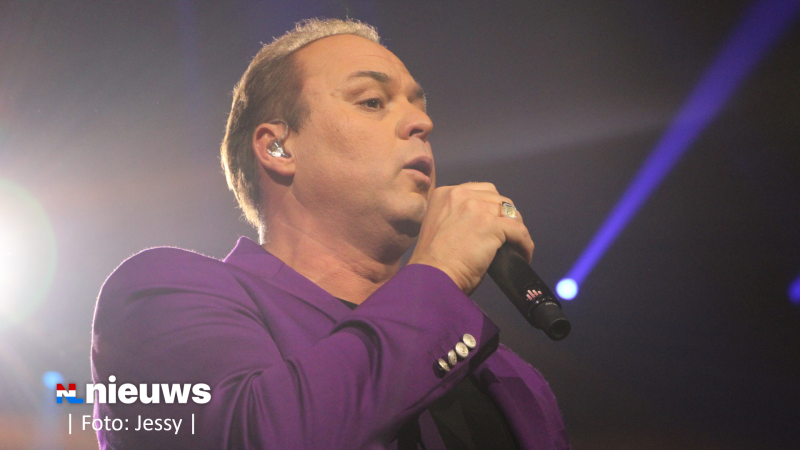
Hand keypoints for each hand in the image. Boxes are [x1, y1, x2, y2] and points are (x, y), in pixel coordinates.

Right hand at [408, 182, 533, 294]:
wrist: (432, 277)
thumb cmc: (432, 262)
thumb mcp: (439, 226)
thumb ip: (457, 217)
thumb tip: (479, 225)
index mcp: (445, 194)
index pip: (480, 191)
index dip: (491, 207)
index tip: (494, 222)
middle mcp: (460, 195)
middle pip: (497, 198)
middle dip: (505, 216)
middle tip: (508, 235)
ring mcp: (477, 208)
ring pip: (511, 213)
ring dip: (517, 229)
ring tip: (517, 246)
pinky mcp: (492, 225)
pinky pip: (519, 231)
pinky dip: (525, 243)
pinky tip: (524, 254)